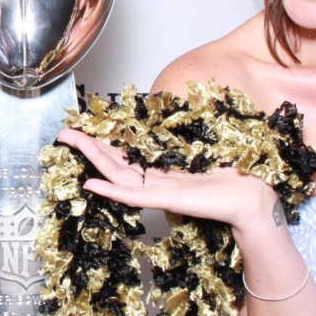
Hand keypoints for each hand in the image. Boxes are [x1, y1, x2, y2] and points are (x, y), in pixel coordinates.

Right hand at [56, 128, 285, 239]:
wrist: (251, 199)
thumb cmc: (232, 176)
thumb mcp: (203, 151)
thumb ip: (185, 140)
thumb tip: (176, 115)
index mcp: (161, 169)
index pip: (124, 154)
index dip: (102, 141)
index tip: (83, 127)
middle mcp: (155, 181)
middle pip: (113, 162)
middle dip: (88, 146)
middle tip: (64, 133)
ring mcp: (158, 191)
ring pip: (117, 175)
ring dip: (93, 161)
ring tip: (73, 145)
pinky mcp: (167, 200)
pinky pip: (133, 195)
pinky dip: (111, 190)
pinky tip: (92, 183)